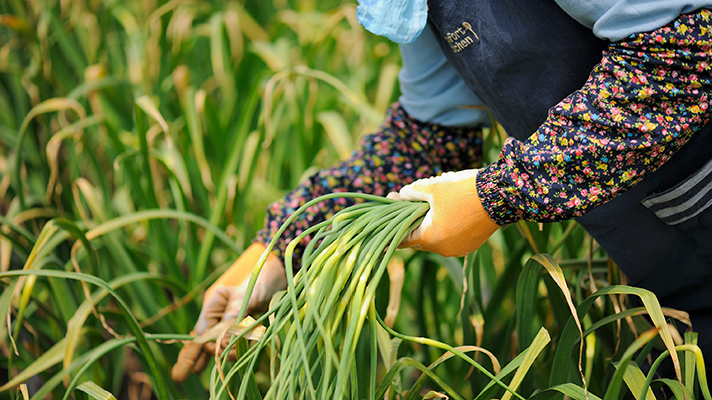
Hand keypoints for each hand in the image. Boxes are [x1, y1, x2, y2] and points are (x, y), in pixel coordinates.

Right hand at [171, 243, 285, 381]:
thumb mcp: (244, 295)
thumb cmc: (259, 274)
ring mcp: (234, 317)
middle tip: (178, 376)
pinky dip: (237, 348)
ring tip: (209, 369)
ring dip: (220, 355)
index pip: (202, 333)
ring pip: (220, 342)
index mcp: (213, 304)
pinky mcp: (249, 320)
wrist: (280, 265)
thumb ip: (233, 319)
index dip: (203, 349)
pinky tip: (233, 357)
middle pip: (203, 339)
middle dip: (192, 357)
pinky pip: (239, 339)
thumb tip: (222, 344)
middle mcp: (220, 313)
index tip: (209, 360)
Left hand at [387, 169, 499, 256]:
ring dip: (431, 220)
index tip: (390, 211)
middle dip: (414, 216)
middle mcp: (443, 250)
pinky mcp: (471, 245)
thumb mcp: (432, 188)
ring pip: (436, 235)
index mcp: (430, 239)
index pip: (402, 238)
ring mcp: (459, 249)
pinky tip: (450, 206)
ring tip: (434, 197)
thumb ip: (411, 193)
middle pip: (419, 235)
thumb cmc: (462, 191)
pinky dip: (447, 224)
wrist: (501, 195)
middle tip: (410, 196)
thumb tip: (400, 195)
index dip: (394, 223)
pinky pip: (451, 236)